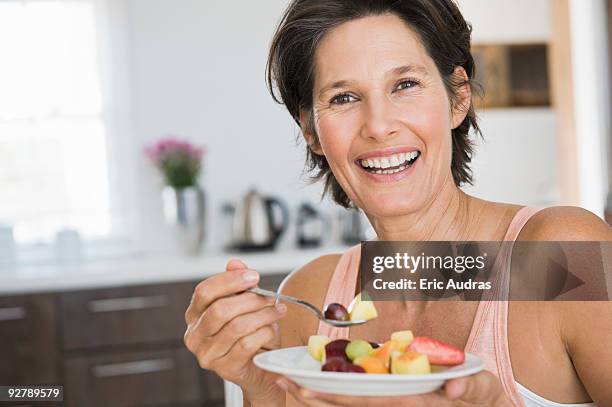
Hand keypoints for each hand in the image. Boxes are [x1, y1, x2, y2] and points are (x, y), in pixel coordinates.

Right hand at [184, 259, 286, 404]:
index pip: (204, 291)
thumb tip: (234, 263)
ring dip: (263, 315)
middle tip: (270, 297)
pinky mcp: (224, 369)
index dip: (229, 280)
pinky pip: (247, 344)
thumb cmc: (251, 332)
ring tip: (277, 311)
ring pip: (236, 327)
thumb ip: (238, 284)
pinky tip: (272, 329)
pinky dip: (264, 333)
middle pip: (219, 310)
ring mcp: (207, 355)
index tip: (254, 276)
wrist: (260, 368)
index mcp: (195, 315)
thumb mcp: (245, 304)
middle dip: (250, 300)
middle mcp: (194, 336)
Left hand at [277, 370, 513, 406]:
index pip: (370, 399)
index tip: (309, 388)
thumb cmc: (480, 396)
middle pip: (352, 403)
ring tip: (289, 385)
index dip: (338, 394)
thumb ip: (468, 387)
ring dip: (320, 396)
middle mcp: (398, 404)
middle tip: (284, 384)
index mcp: (413, 400)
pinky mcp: (393, 397)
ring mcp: (394, 402)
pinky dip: (337, 394)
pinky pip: (361, 397)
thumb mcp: (480, 389)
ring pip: (352, 402)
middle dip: (318, 396)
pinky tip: (315, 388)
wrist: (483, 406)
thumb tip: (452, 388)